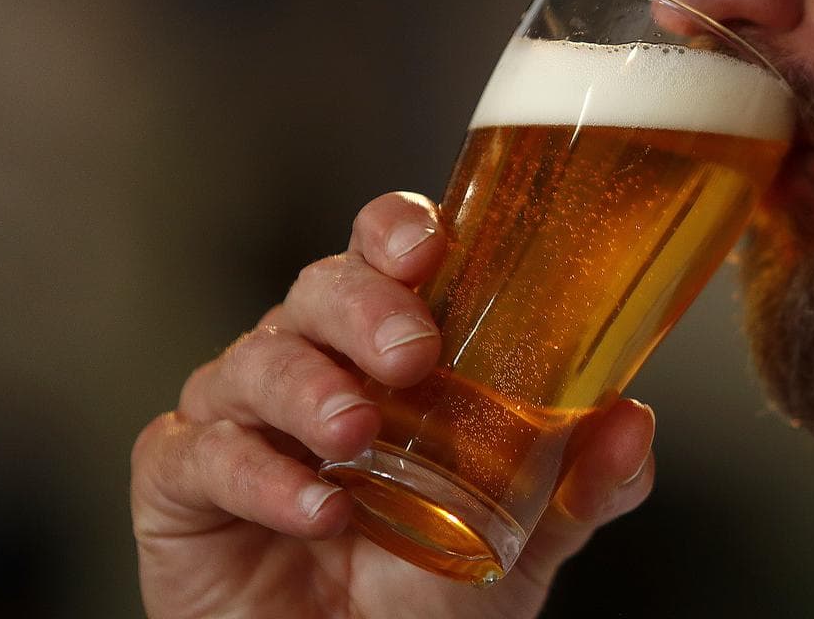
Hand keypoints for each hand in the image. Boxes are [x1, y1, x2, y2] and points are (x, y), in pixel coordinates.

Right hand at [131, 192, 655, 618]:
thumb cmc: (425, 599)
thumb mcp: (522, 543)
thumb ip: (579, 485)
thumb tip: (632, 423)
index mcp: (383, 355)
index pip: (381, 258)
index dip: (396, 232)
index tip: (431, 246)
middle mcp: (310, 368)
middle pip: (317, 291)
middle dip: (362, 307)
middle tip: (411, 353)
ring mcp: (240, 420)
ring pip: (254, 360)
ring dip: (308, 388)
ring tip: (356, 434)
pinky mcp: (180, 484)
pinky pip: (198, 454)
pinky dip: (256, 476)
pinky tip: (313, 511)